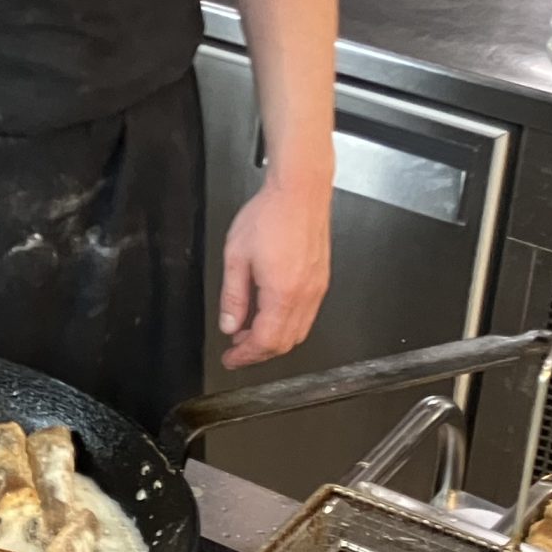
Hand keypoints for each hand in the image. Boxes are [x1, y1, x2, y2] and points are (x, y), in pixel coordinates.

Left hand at [218, 172, 331, 369]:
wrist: (300, 191)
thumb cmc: (269, 215)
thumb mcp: (236, 255)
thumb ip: (233, 295)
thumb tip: (230, 325)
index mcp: (283, 293)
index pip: (265, 341)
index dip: (245, 356)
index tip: (230, 359)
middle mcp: (306, 296)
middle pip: (285, 343)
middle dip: (259, 353)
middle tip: (236, 349)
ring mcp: (318, 290)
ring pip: (298, 332)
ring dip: (273, 340)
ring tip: (248, 332)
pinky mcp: (322, 281)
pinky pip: (306, 316)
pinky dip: (287, 324)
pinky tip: (269, 314)